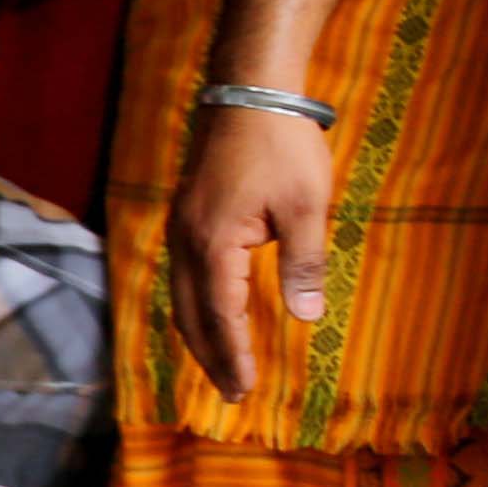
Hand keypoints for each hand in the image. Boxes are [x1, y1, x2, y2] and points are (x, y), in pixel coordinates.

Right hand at [168, 99, 331, 400]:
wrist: (247, 94)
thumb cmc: (282, 147)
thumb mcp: (305, 206)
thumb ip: (304, 264)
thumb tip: (307, 317)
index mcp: (214, 246)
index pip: (221, 316)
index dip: (234, 355)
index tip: (246, 388)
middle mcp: (186, 245)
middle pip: (191, 317)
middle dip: (211, 357)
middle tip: (232, 392)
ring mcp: (180, 232)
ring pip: (182, 300)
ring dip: (200, 336)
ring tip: (219, 364)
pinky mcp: (184, 220)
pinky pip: (183, 279)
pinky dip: (195, 308)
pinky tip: (209, 315)